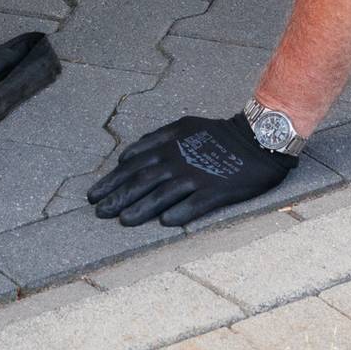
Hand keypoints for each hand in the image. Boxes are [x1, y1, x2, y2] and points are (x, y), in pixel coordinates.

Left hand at [86, 114, 294, 226]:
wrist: (256, 139)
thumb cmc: (216, 135)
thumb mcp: (182, 127)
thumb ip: (154, 140)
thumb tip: (126, 155)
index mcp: (168, 146)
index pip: (132, 165)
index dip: (111, 181)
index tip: (94, 196)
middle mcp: (178, 161)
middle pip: (142, 181)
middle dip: (118, 197)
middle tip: (99, 212)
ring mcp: (198, 176)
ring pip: (163, 194)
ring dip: (142, 208)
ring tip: (124, 221)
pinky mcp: (217, 191)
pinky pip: (197, 204)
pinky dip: (181, 212)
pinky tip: (166, 222)